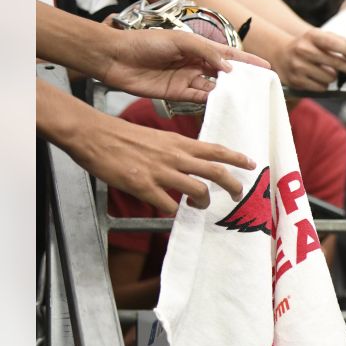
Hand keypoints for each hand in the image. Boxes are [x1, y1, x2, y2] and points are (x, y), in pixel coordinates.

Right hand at [70, 111, 254, 213]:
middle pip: (215, 171)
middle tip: (239, 194)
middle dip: (232, 185)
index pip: (215, 149)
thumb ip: (175, 150)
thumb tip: (188, 163)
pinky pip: (168, 205)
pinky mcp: (143, 185)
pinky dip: (174, 212)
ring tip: (202, 207)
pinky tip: (171, 212)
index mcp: (178, 142)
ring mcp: (160, 171)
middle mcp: (174, 156)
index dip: (236, 157)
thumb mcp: (157, 137)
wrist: (94, 134)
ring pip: (197, 190)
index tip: (251, 163)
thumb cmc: (122, 135)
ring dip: (204, 202)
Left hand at [99, 29, 269, 102]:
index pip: (229, 53)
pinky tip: (224, 104)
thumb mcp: (180, 40)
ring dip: (228, 92)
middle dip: (242, 79)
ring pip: (215, 87)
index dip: (247, 60)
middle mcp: (196, 63)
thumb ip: (207, 52)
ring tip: (246, 99)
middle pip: (225, 73)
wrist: (116, 57)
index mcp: (198, 46)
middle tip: (260, 88)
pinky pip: (200, 98)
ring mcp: (187, 79)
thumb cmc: (145, 42)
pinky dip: (212, 101)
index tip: (266, 66)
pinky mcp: (177, 93)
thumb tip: (229, 68)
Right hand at [274, 28, 345, 89]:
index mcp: (312, 36)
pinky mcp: (296, 81)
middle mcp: (303, 50)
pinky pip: (321, 87)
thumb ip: (339, 42)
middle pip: (335, 63)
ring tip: (327, 70)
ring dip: (334, 76)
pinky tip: (318, 77)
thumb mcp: (320, 37)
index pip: (333, 43)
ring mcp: (298, 66)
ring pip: (330, 78)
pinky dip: (324, 84)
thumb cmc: (308, 45)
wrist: (280, 54)